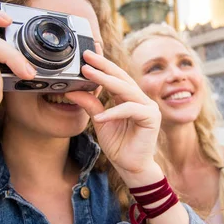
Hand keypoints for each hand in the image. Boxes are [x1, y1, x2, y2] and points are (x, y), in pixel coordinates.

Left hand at [65, 50, 161, 184]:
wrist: (131, 167)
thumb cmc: (119, 145)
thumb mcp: (100, 121)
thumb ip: (90, 105)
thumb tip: (71, 90)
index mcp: (129, 98)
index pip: (115, 77)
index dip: (102, 66)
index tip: (86, 56)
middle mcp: (140, 99)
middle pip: (121, 77)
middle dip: (103, 66)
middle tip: (87, 56)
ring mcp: (148, 107)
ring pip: (125, 89)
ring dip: (106, 80)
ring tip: (88, 74)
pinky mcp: (151, 118)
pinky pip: (130, 110)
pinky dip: (114, 112)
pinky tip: (99, 117)